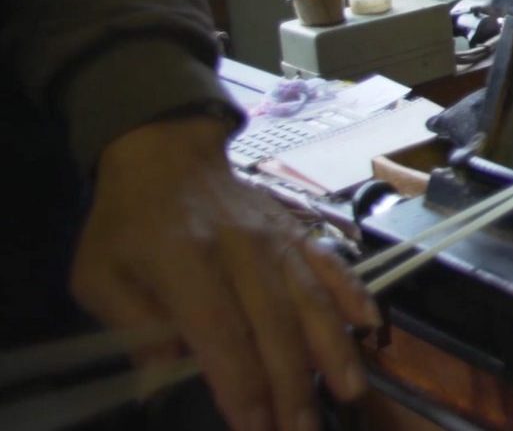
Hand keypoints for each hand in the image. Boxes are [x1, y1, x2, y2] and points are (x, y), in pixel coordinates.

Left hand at [70, 116, 380, 430]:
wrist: (166, 153)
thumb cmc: (126, 223)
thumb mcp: (99, 275)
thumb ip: (131, 327)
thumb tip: (160, 381)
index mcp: (183, 264)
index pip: (220, 333)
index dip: (241, 384)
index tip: (254, 427)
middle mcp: (239, 252)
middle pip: (274, 326)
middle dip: (291, 385)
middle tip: (300, 430)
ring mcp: (275, 240)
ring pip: (310, 299)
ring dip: (332, 350)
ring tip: (348, 392)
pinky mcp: (295, 232)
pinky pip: (331, 264)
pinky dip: (353, 294)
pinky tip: (370, 326)